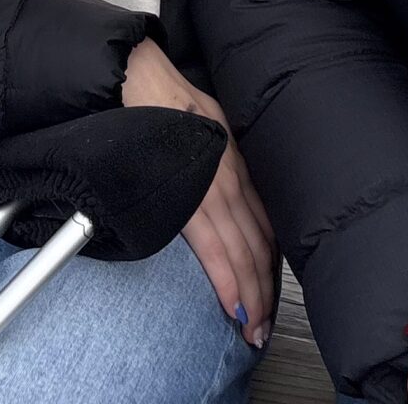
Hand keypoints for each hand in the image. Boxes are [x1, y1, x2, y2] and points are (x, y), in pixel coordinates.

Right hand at [122, 40, 275, 346]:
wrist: (137, 76)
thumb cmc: (163, 99)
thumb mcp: (206, 126)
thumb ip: (215, 160)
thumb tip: (218, 190)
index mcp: (238, 164)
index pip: (265, 227)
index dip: (269, 267)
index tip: (270, 298)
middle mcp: (234, 178)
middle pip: (259, 246)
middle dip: (264, 292)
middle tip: (264, 331)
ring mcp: (214, 186)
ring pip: (242, 252)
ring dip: (249, 295)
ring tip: (252, 330)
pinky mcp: (189, 193)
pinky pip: (214, 247)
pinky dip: (227, 280)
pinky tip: (234, 305)